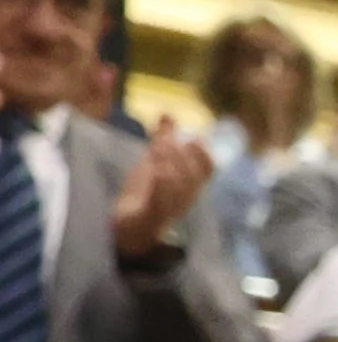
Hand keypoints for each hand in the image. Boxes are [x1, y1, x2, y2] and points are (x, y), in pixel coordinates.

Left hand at [104, 122, 210, 257]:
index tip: (191, 138)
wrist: (127, 228)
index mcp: (188, 183)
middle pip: (193, 175)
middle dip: (182, 155)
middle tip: (164, 141)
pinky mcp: (150, 217)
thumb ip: (163, 138)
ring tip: (158, 149)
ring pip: (179, 187)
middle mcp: (184, 196)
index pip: (207, 167)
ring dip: (171, 166)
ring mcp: (169, 208)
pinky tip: (156, 170)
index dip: (202, 152)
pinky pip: (160, 202)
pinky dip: (161, 185)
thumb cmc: (144, 193)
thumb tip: (168, 113)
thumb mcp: (154, 161)